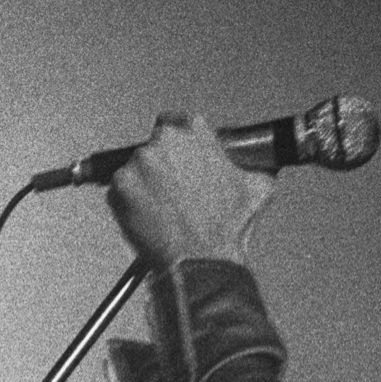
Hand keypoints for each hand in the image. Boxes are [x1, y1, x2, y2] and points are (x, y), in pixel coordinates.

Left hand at [106, 112, 277, 267]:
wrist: (201, 260)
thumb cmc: (226, 227)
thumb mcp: (258, 189)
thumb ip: (257, 166)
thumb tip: (262, 163)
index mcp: (194, 133)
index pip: (179, 121)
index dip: (181, 142)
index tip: (180, 155)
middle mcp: (163, 143)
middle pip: (156, 144)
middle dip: (164, 164)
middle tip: (176, 190)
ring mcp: (137, 164)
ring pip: (137, 167)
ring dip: (147, 183)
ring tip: (164, 208)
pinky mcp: (118, 187)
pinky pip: (120, 189)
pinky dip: (130, 201)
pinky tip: (150, 216)